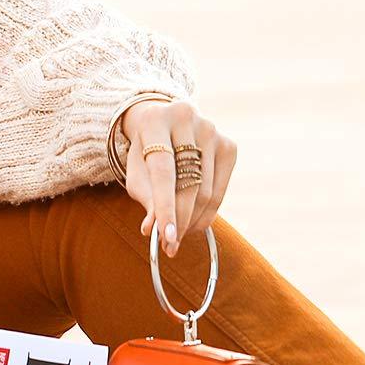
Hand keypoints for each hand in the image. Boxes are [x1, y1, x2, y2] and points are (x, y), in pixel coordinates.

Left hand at [120, 98, 237, 257]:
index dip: (165, 206)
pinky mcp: (228, 145)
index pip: (163, 171)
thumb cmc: (145, 152)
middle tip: (169, 246)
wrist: (164, 123)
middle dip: (179, 220)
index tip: (166, 237)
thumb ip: (145, 198)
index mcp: (155, 120)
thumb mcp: (136, 171)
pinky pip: (220, 190)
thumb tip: (153, 230)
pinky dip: (207, 213)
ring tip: (177, 237)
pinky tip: (193, 223)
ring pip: (205, 191)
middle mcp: (186, 119)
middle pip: (187, 183)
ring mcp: (211, 130)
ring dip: (192, 221)